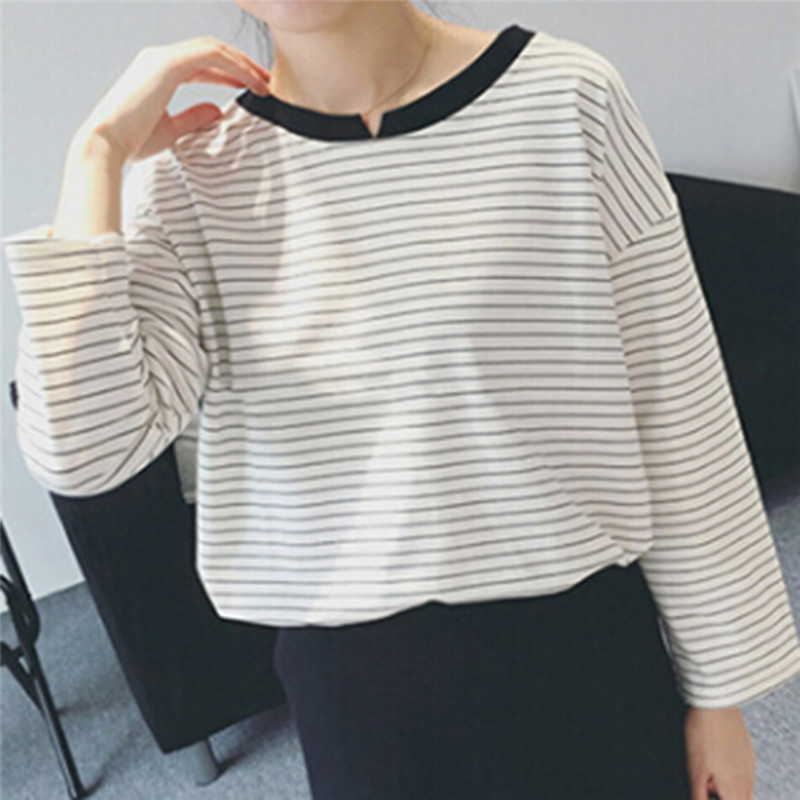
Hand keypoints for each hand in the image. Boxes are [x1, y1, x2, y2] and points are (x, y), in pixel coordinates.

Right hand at [75, 36, 271, 163]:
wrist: (106, 145)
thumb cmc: (132, 142)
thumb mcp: (171, 130)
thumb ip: (193, 117)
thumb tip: (217, 110)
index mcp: (157, 72)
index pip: (201, 63)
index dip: (230, 72)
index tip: (254, 87)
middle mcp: (159, 59)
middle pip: (210, 50)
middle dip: (242, 63)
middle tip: (268, 81)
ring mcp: (162, 58)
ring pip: (213, 49)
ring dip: (243, 63)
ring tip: (266, 83)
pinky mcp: (167, 64)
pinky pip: (211, 55)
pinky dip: (235, 66)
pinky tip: (253, 83)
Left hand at [684, 706, 755, 799]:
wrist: (716, 703)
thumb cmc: (702, 734)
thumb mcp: (694, 770)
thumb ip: (699, 795)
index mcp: (735, 789)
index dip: (715, 798)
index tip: (705, 791)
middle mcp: (748, 780)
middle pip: (740, 799)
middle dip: (723, 795)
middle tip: (707, 784)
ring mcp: (750, 764)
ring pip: (743, 788)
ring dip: (728, 786)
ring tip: (709, 769)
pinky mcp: (748, 750)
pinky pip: (744, 770)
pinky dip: (731, 772)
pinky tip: (717, 757)